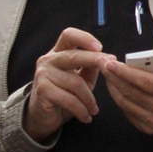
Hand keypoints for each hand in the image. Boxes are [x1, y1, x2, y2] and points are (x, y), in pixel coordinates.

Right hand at [23, 27, 111, 141]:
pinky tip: (86, 117)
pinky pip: (69, 99)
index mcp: (57, 53)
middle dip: (95, 61)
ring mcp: (43, 74)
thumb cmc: (63, 95)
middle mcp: (48, 60)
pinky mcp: (43, 90)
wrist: (41, 116)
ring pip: (75, 83)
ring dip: (89, 99)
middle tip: (111, 69)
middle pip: (74, 56)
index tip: (100, 47)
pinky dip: (81, 110)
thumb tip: (107, 60)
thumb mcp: (80, 79)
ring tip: (95, 110)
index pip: (68, 35)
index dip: (84, 38)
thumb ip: (90, 68)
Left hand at [100, 43, 152, 134]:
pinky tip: (114, 88)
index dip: (125, 72)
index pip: (143, 81)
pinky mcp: (147, 127)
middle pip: (131, 92)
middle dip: (113, 77)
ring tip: (106, 74)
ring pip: (126, 103)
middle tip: (102, 64)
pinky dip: (119, 99)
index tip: (111, 63)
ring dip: (113, 88)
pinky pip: (127, 112)